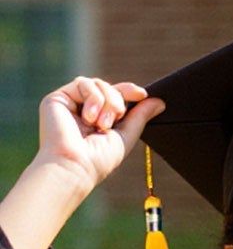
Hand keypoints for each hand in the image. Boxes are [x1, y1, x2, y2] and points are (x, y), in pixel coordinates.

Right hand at [34, 78, 159, 195]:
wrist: (75, 165)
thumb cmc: (99, 159)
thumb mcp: (126, 136)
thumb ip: (140, 117)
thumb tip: (159, 101)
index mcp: (98, 118)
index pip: (115, 96)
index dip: (128, 91)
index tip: (142, 94)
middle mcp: (83, 110)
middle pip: (108, 87)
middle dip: (118, 100)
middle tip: (116, 119)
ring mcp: (70, 103)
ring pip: (97, 83)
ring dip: (107, 101)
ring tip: (102, 124)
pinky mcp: (57, 98)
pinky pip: (83, 83)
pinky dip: (93, 98)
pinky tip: (89, 118)